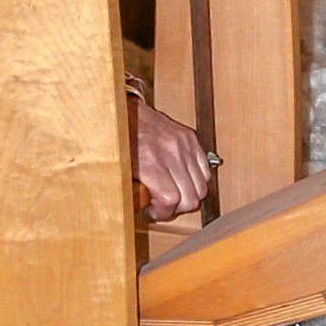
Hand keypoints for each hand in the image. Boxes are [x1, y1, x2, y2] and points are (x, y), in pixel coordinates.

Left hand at [130, 98, 213, 217]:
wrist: (124, 111)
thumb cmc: (119, 141)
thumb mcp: (121, 169)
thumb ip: (135, 192)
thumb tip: (145, 210)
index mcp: (149, 161)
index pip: (171, 199)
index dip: (164, 213)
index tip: (154, 213)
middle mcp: (170, 152)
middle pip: (191, 197)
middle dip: (178, 208)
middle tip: (164, 206)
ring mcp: (183, 144)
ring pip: (202, 186)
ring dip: (189, 196)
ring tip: (173, 193)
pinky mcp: (190, 138)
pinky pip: (205, 170)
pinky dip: (196, 181)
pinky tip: (181, 181)